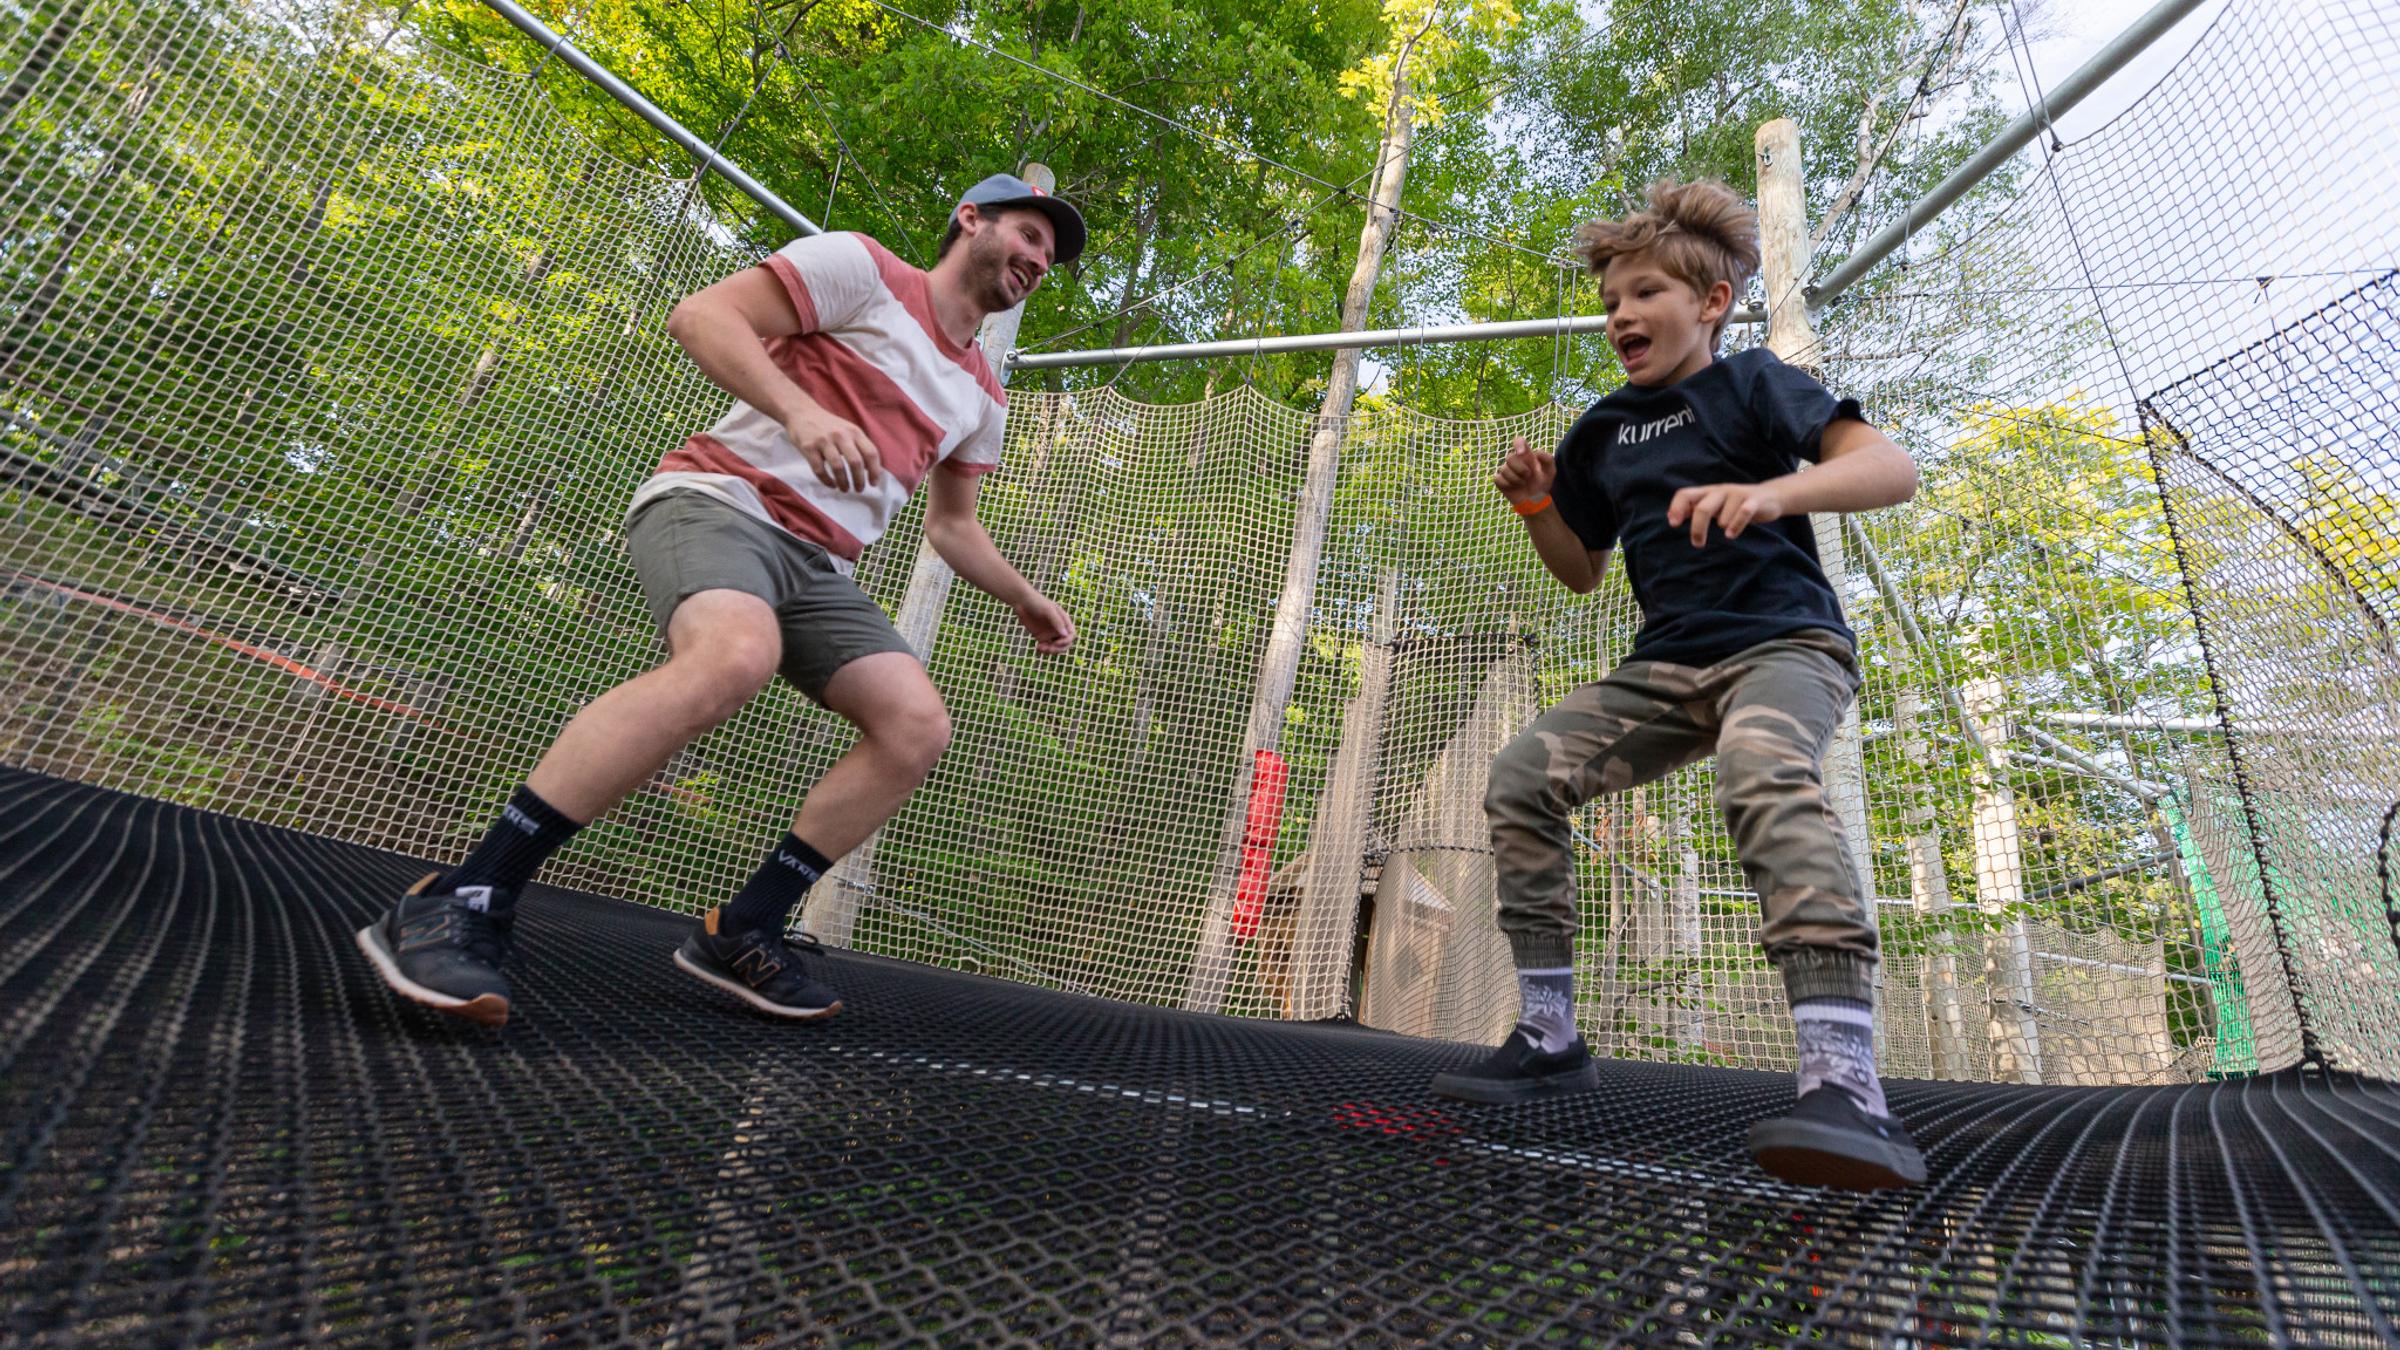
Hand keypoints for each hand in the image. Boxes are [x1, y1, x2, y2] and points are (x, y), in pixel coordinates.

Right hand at [784, 409, 883, 492]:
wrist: (801, 412)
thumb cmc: (828, 425)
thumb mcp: (847, 430)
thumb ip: (859, 445)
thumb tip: (870, 469)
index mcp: (854, 432)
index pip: (870, 453)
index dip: (875, 471)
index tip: (873, 483)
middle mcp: (841, 435)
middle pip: (856, 462)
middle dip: (859, 480)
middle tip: (859, 489)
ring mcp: (824, 441)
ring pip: (838, 468)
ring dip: (843, 483)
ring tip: (845, 489)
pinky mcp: (809, 447)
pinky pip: (819, 469)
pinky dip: (827, 481)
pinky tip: (831, 484)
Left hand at [1014, 594, 1076, 653]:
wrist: (1021, 602)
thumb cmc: (1037, 602)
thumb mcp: (1048, 610)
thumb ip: (1057, 621)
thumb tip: (1065, 634)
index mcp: (1064, 620)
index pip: (1071, 634)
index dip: (1066, 641)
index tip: (1056, 643)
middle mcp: (1059, 628)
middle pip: (1065, 644)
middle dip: (1058, 649)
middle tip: (1049, 649)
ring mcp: (1050, 633)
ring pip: (1056, 647)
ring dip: (1051, 651)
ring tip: (1040, 648)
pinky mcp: (1041, 637)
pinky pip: (1046, 647)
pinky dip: (1044, 650)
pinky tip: (1038, 648)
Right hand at [1493, 436, 1556, 504]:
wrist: (1535, 500)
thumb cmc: (1542, 484)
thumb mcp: (1550, 471)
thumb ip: (1548, 459)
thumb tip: (1537, 453)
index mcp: (1526, 455)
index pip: (1518, 441)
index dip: (1518, 444)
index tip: (1522, 453)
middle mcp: (1514, 460)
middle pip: (1509, 457)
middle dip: (1520, 469)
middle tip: (1528, 476)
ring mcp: (1506, 470)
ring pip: (1504, 469)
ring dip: (1516, 479)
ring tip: (1523, 483)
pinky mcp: (1499, 480)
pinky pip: (1498, 479)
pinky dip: (1508, 485)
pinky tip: (1514, 488)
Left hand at [1667, 482, 1787, 546]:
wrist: (1770, 497)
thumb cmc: (1736, 505)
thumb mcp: (1715, 506)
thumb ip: (1696, 510)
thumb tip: (1672, 518)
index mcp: (1707, 493)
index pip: (1685, 494)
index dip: (1676, 508)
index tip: (1674, 525)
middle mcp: (1720, 491)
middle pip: (1702, 508)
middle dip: (1697, 528)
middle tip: (1698, 543)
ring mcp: (1737, 495)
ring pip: (1723, 514)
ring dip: (1722, 526)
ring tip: (1727, 531)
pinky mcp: (1754, 501)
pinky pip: (1743, 512)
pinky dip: (1736, 525)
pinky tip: (1731, 534)